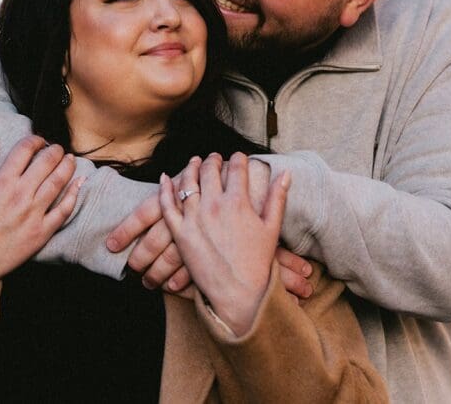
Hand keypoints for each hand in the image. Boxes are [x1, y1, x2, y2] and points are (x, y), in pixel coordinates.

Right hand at [0, 136, 83, 287]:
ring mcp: (33, 214)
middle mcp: (20, 194)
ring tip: (70, 159)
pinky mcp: (42, 233)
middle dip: (55, 150)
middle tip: (57, 148)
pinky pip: (64, 210)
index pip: (25, 149)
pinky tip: (80, 183)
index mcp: (1, 182)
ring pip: (58, 182)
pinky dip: (74, 194)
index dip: (35, 140)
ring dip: (67, 166)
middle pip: (46, 162)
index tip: (38, 141)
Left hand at [109, 155, 310, 298]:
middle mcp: (214, 205)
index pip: (237, 168)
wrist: (238, 293)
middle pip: (210, 170)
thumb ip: (277, 197)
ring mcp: (195, 219)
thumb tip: (285, 172)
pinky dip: (164, 189)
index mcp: (238, 202)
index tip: (239, 156)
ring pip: (188, 182)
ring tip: (194, 162)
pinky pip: (166, 205)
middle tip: (215, 157)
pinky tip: (166, 178)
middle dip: (214, 160)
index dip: (239, 159)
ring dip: (191, 167)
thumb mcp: (272, 227)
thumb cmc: (258, 262)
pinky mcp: (180, 233)